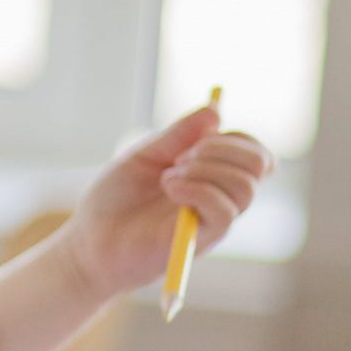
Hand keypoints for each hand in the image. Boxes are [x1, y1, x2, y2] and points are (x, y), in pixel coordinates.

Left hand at [62, 101, 274, 300]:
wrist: (91, 240)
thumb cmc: (115, 199)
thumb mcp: (143, 155)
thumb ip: (177, 135)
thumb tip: (214, 110)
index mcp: (210, 173)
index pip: (250, 150)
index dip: (233, 137)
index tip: (196, 137)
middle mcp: (219, 195)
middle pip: (259, 163)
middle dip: (222, 148)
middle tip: (181, 156)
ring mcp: (213, 218)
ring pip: (245, 186)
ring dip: (205, 169)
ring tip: (168, 177)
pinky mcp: (203, 239)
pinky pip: (225, 211)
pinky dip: (198, 189)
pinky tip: (170, 187)